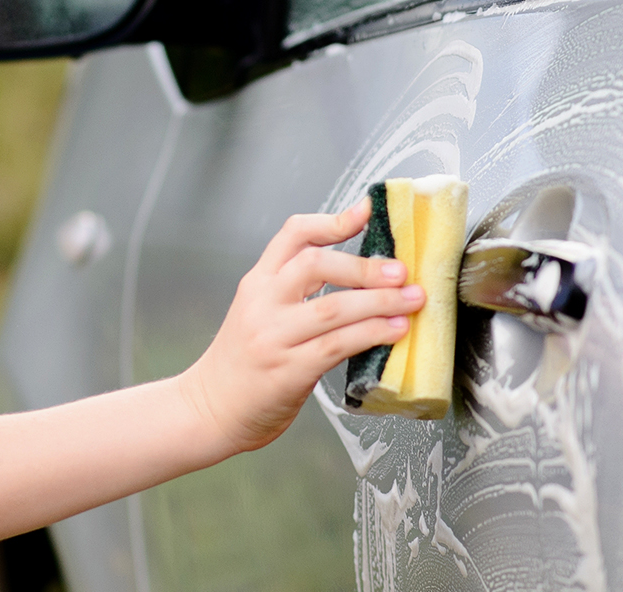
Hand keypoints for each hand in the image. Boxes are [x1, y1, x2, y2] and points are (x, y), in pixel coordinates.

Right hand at [174, 199, 423, 454]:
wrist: (209, 410)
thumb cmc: (242, 365)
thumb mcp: (258, 314)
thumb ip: (295, 293)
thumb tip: (360, 278)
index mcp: (257, 284)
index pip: (293, 235)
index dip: (333, 221)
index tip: (367, 212)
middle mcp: (262, 304)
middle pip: (316, 264)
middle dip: (365, 266)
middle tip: (402, 271)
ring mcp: (273, 337)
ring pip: (333, 308)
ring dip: (380, 302)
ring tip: (412, 300)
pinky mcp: (287, 371)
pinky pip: (337, 346)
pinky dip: (371, 335)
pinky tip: (394, 332)